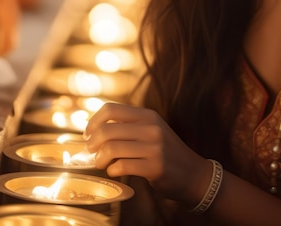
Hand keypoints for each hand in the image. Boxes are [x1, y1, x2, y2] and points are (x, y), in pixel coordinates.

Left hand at [83, 102, 211, 206]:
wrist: (192, 173)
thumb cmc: (165, 151)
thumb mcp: (151, 130)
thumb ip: (129, 126)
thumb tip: (94, 130)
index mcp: (147, 114)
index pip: (111, 109)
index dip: (93, 121)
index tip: (88, 134)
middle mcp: (151, 127)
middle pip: (107, 130)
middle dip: (92, 143)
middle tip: (91, 152)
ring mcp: (154, 147)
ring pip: (112, 149)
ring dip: (100, 159)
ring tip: (102, 163)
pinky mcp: (155, 167)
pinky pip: (122, 166)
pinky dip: (112, 170)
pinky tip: (115, 171)